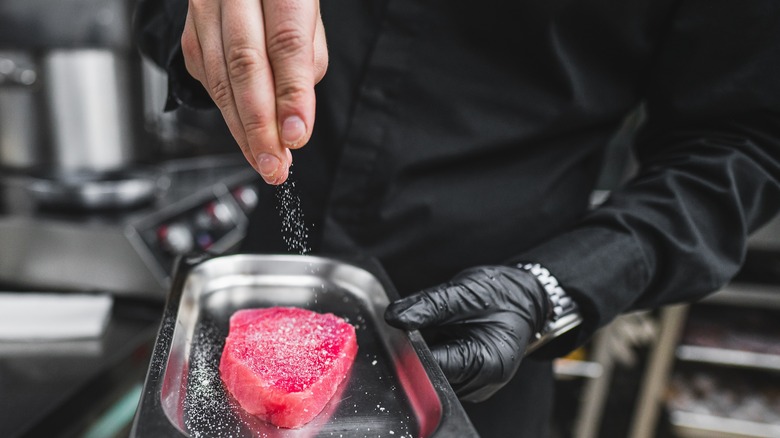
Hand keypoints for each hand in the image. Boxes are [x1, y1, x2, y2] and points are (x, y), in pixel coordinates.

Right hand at [181, 0, 327, 184]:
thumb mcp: (309, 16)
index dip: (291, 94)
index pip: (286, 43)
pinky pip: (206, 78)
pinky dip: (227, 112)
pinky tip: (245, 134)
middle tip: (275, 164)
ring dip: (242, 130)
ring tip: (263, 160)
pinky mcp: (189, 32)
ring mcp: (204, 8)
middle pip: (244, 64)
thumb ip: (306, 61)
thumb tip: (292, 116)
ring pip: (219, 77)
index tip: (295, 136)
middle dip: (260, 125)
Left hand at [385, 266, 549, 401]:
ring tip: (438, 326)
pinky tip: (442, 335)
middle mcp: (482, 383)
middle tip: (417, 322)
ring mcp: (474, 385)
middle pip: (431, 375)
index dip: (411, 348)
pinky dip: (434, 353)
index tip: (399, 329)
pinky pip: (440, 371)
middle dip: (416, 350)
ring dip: (425, 352)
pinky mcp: (467, 380)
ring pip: (432, 374)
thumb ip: (429, 306)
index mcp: (487, 363)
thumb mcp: (465, 292)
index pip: (434, 366)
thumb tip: (396, 317)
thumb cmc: (503, 295)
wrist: (524, 299)